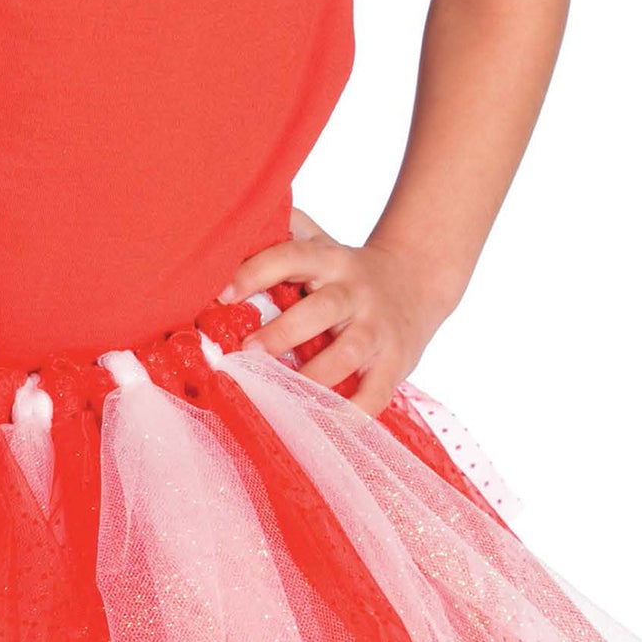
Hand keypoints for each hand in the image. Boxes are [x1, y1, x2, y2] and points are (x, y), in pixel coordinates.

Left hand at [217, 205, 458, 418]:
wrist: (419, 282)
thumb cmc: (350, 270)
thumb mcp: (323, 242)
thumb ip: (285, 231)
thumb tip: (236, 218)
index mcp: (329, 260)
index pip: (291, 257)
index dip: (256, 272)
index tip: (222, 294)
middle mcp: (354, 292)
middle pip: (321, 309)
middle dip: (283, 332)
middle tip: (246, 353)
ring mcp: (377, 329)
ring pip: (348, 353)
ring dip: (313, 375)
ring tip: (278, 394)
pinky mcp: (395, 363)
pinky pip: (376, 392)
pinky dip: (354, 411)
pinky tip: (327, 422)